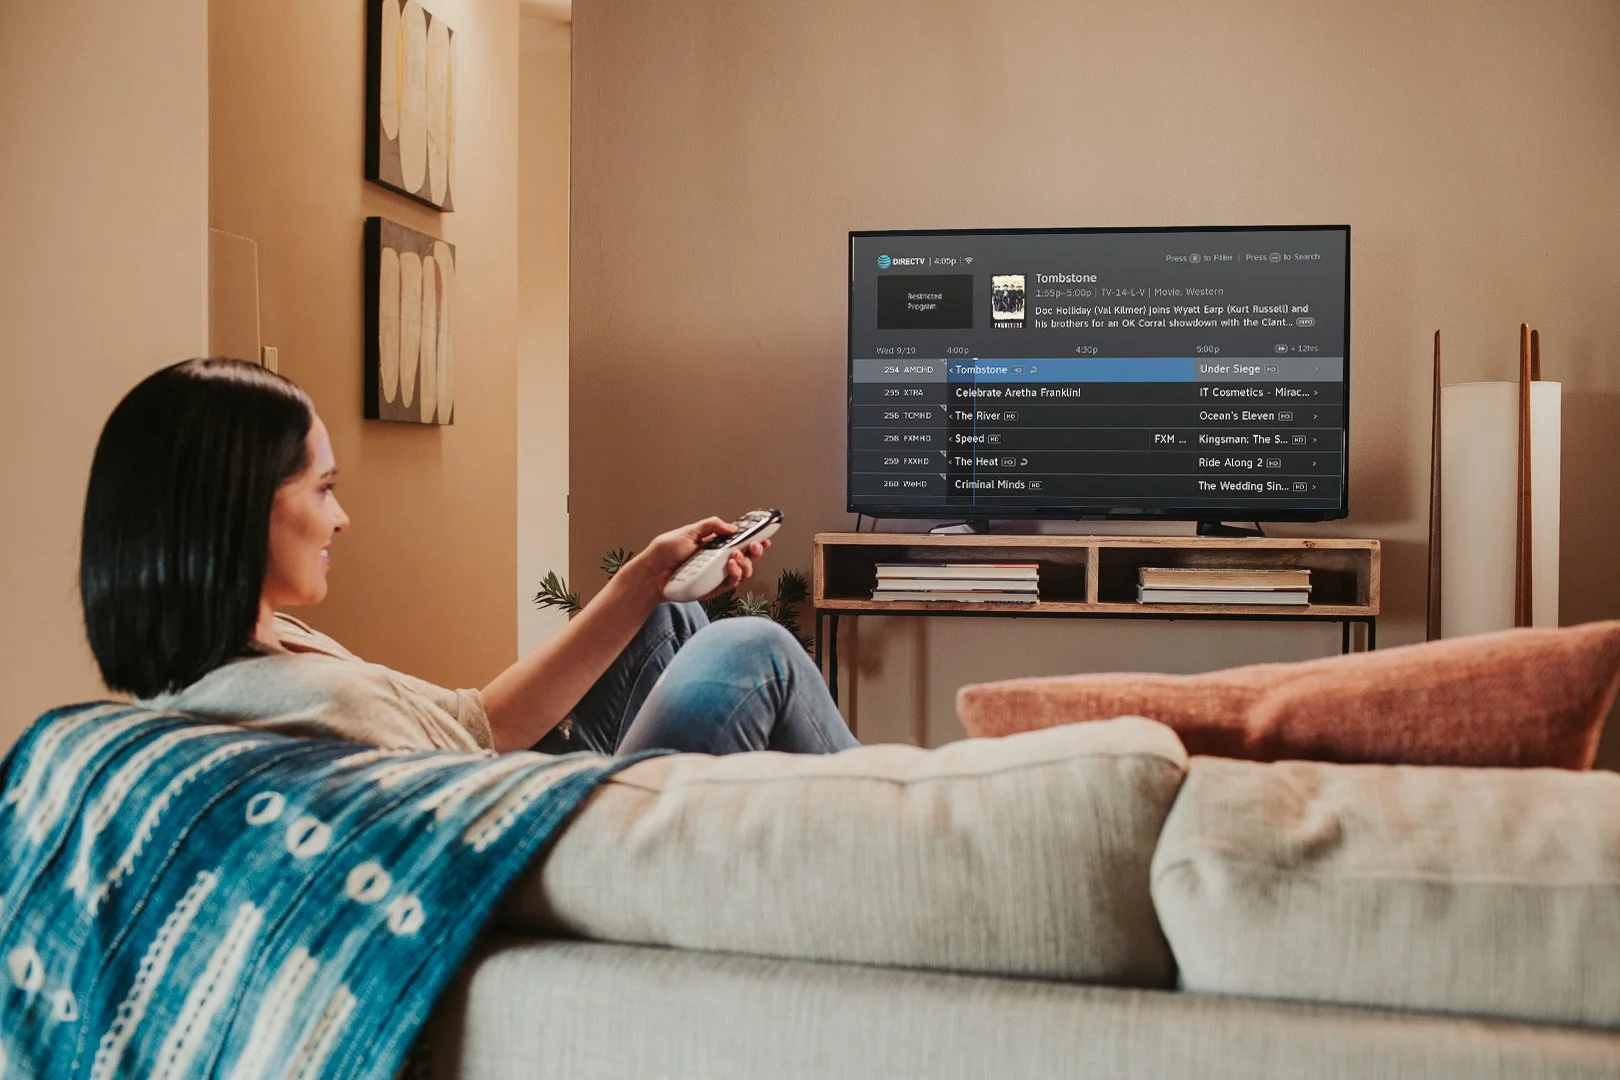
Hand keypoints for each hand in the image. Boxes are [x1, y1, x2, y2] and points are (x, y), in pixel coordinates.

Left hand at [624, 516, 770, 601]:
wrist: (651, 572)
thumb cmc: (666, 551)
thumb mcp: (688, 531)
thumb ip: (711, 526)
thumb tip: (732, 528)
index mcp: (716, 546)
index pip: (741, 543)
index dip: (756, 541)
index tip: (766, 536)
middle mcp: (719, 561)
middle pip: (747, 559)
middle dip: (755, 552)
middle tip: (754, 545)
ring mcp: (716, 576)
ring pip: (743, 573)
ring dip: (745, 563)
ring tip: (734, 555)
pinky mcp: (712, 589)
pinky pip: (730, 585)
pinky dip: (734, 574)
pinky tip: (730, 564)